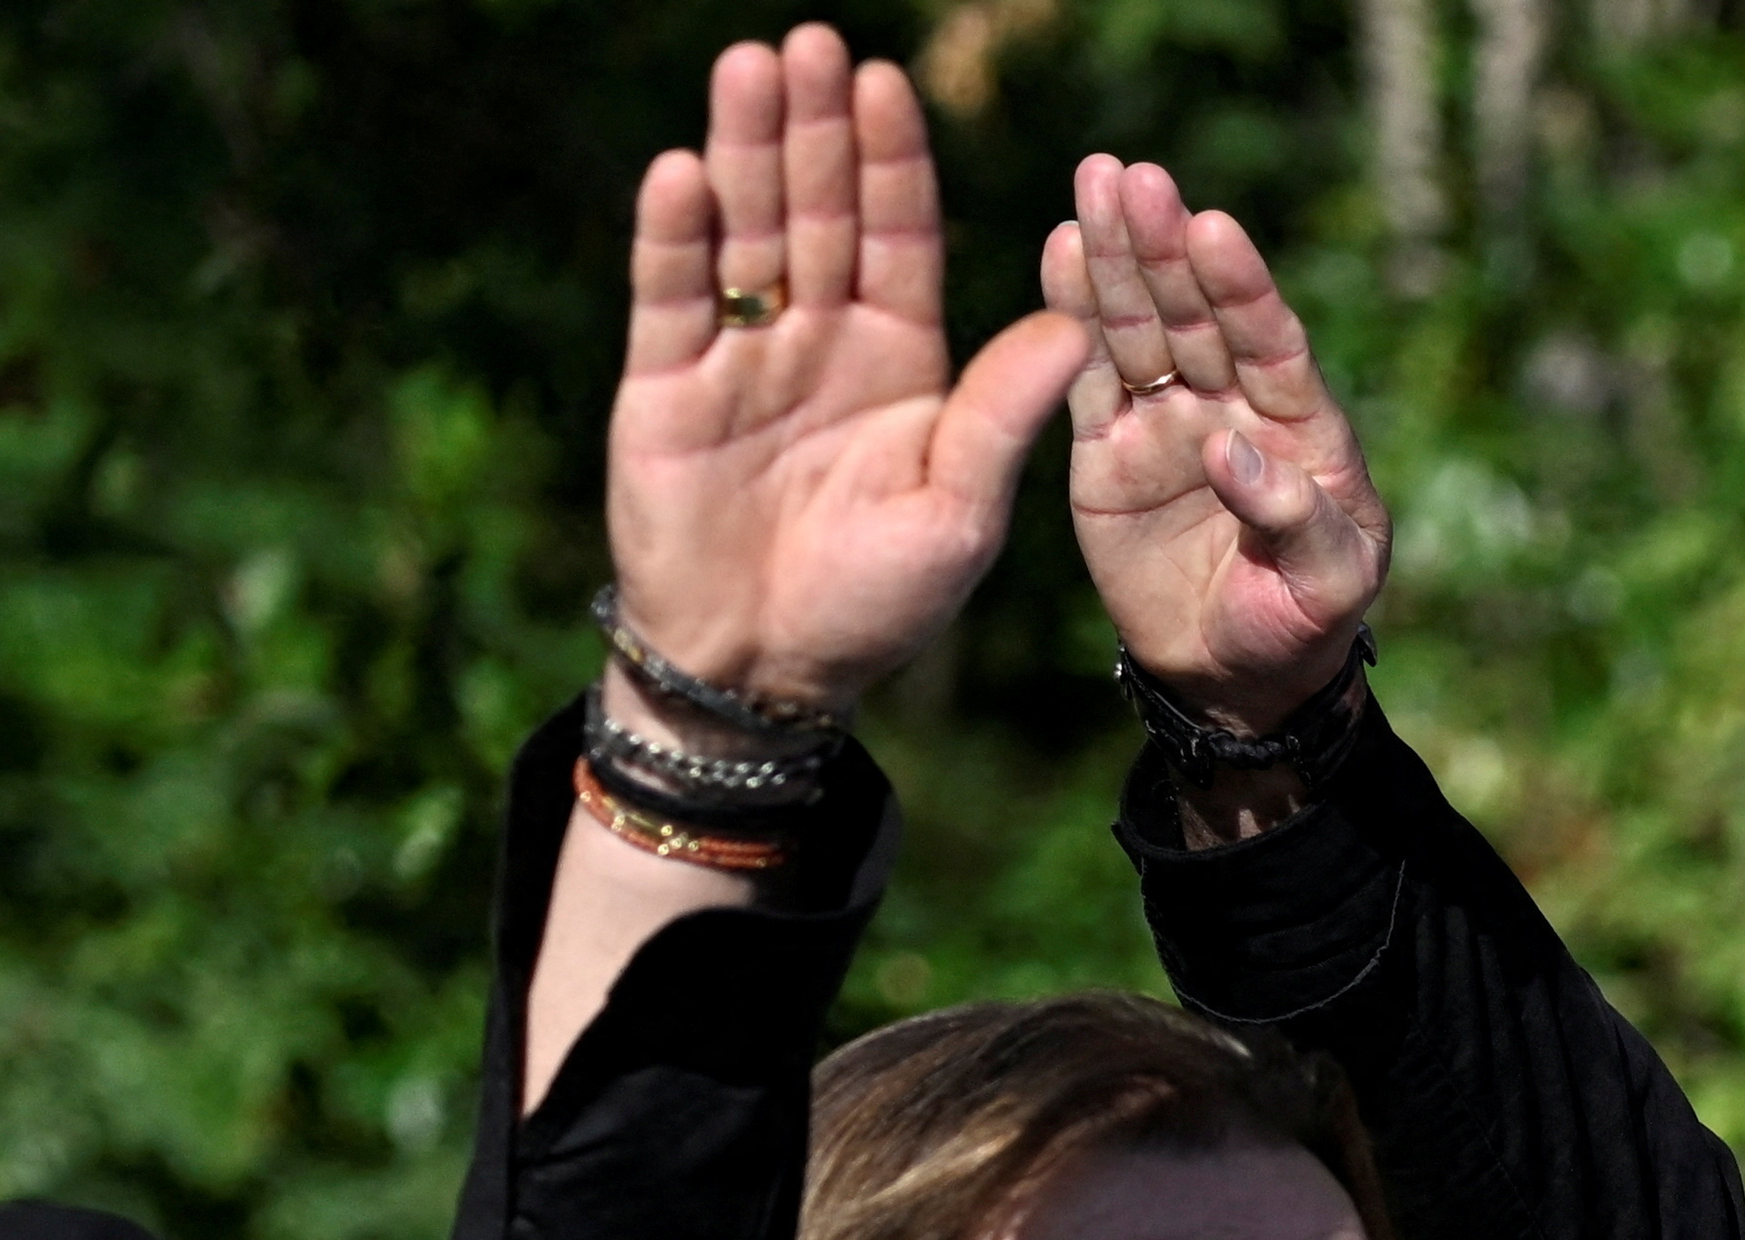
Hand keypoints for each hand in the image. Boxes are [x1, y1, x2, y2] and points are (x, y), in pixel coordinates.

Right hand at [608, 32, 1080, 720]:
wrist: (763, 672)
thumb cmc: (875, 604)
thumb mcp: (959, 511)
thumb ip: (1004, 414)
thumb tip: (1080, 323)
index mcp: (899, 360)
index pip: (897, 236)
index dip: (892, 160)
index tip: (888, 81)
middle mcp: (819, 340)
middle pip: (819, 211)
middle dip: (816, 127)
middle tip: (813, 41)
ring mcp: (739, 356)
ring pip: (744, 231)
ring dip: (745, 150)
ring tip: (750, 67)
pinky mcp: (664, 385)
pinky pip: (670, 296)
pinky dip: (673, 237)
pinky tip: (681, 171)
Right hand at [1055, 157, 1384, 726]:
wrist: (1234, 680)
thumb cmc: (1301, 625)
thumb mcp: (1328, 584)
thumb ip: (1295, 517)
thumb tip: (1230, 450)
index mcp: (1301, 426)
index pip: (1271, 342)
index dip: (1242, 287)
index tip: (1214, 229)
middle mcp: (1232, 405)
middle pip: (1196, 316)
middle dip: (1166, 248)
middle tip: (1136, 177)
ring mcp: (1166, 421)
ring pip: (1139, 330)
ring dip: (1118, 259)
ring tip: (1094, 182)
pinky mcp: (1107, 449)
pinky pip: (1089, 377)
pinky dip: (1073, 318)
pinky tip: (1063, 250)